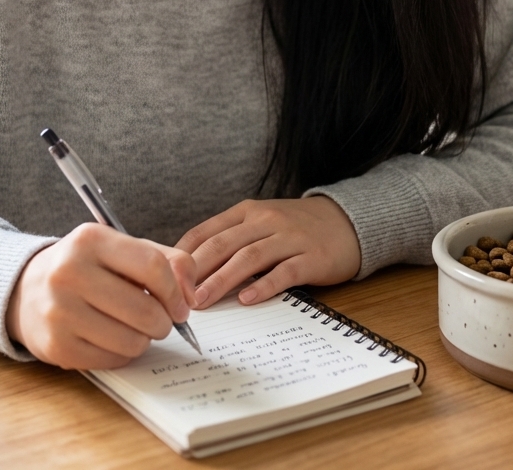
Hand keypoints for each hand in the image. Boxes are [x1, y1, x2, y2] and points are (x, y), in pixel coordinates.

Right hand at [6, 223, 196, 369]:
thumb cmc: (87, 267)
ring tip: (136, 327)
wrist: (26, 290)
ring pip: (132, 339)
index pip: (153, 266)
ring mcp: (59, 311)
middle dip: (164, 321)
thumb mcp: (122, 248)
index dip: (176, 290)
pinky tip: (114, 338)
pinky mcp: (56, 346)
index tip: (181, 305)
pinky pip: (112, 359)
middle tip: (161, 321)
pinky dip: (123, 353)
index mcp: (90, 240)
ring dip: (145, 339)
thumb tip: (191, 295)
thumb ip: (167, 260)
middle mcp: (69, 272)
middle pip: (146, 309)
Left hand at [175, 196, 361, 308]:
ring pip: (249, 257)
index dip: (185, 254)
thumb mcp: (261, 223)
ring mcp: (290, 237)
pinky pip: (284, 271)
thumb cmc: (295, 228)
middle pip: (224, 244)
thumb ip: (231, 240)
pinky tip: (247, 299)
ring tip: (203, 301)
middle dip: (197, 271)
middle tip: (177, 295)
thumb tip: (191, 271)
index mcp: (248, 211)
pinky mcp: (312, 256)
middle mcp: (266, 220)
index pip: (208, 230)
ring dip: (222, 280)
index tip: (166, 277)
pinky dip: (264, 285)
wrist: (347, 221)